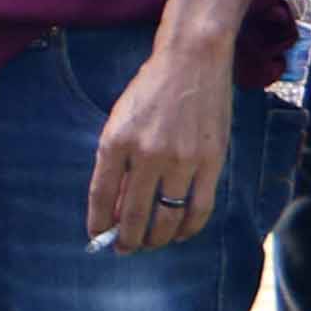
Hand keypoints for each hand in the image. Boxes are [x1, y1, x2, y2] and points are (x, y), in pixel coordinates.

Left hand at [80, 39, 233, 255]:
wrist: (192, 62)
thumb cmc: (150, 91)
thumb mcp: (119, 121)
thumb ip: (115, 163)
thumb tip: (117, 209)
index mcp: (116, 142)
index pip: (101, 196)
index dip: (98, 223)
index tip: (98, 237)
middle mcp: (147, 154)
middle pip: (134, 215)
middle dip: (127, 240)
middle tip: (125, 248)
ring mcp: (182, 160)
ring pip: (167, 218)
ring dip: (156, 239)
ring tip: (150, 244)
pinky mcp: (212, 161)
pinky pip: (200, 209)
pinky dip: (188, 228)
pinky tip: (179, 234)